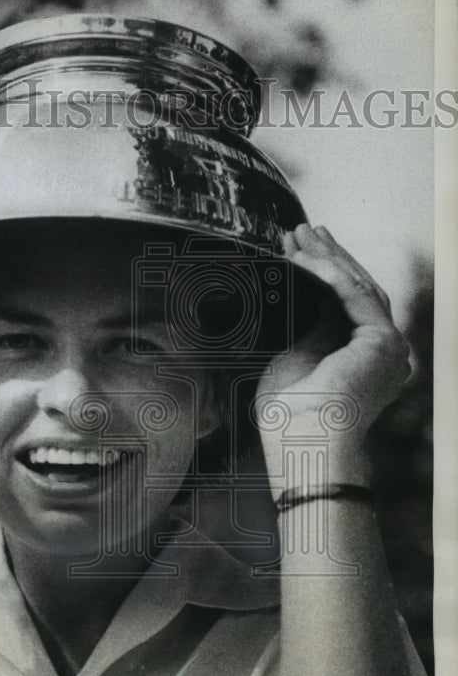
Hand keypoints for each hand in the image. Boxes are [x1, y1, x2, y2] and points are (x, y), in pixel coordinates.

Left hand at [256, 224, 410, 470]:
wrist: (301, 445)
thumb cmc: (288, 418)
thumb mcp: (296, 360)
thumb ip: (310, 328)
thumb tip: (308, 295)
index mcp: (363, 360)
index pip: (345, 304)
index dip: (321, 272)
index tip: (296, 248)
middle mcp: (383, 353)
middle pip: (356, 290)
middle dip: (326, 257)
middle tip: (300, 230)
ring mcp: (388, 348)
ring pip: (358, 287)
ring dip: (326, 257)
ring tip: (297, 234)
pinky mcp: (383, 342)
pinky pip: (355, 294)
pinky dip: (328, 273)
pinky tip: (304, 257)